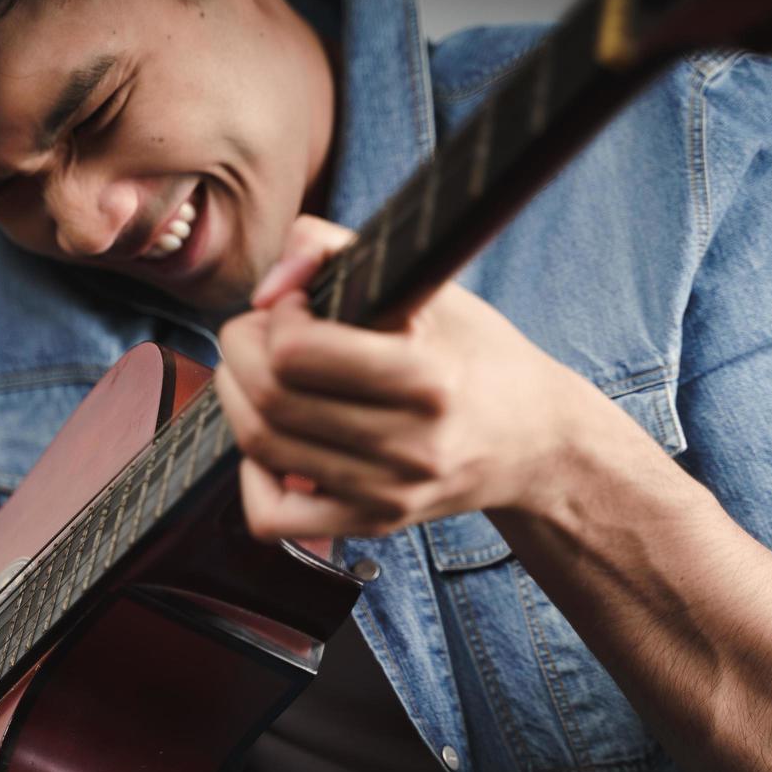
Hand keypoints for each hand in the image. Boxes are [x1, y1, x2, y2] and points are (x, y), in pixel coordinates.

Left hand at [215, 215, 603, 539]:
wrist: (534, 440)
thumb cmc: (472, 351)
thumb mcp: (425, 282)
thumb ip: (335, 248)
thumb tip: (265, 291)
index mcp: (428, 377)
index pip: (296, 352)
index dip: (274, 317)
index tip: (294, 304)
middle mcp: (411, 445)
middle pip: (269, 398)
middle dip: (239, 350)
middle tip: (257, 331)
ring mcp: (390, 492)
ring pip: (260, 448)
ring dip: (237, 397)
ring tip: (259, 371)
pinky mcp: (372, 523)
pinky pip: (272, 516)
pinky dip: (251, 475)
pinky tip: (274, 441)